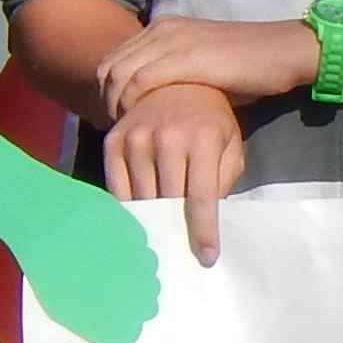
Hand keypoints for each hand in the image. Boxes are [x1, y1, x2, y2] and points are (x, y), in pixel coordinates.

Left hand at [95, 14, 317, 121]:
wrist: (285, 53)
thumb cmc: (251, 66)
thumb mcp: (204, 64)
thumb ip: (176, 75)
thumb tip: (156, 103)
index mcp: (163, 27)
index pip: (114, 58)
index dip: (108, 91)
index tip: (118, 117)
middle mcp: (161, 29)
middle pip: (108, 67)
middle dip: (105, 101)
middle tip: (118, 128)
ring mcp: (171, 41)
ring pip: (119, 75)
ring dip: (117, 106)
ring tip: (130, 130)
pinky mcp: (184, 58)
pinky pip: (140, 82)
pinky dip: (134, 106)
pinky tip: (145, 123)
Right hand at [101, 84, 252, 267]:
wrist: (175, 85)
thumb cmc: (211, 121)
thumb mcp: (229, 147)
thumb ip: (222, 182)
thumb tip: (208, 223)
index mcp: (203, 139)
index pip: (202, 197)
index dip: (203, 231)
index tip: (207, 257)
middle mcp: (166, 138)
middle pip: (168, 201)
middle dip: (178, 230)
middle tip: (183, 253)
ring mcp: (135, 138)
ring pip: (142, 197)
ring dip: (152, 222)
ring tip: (162, 240)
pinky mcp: (113, 141)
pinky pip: (117, 185)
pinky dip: (128, 206)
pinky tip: (138, 221)